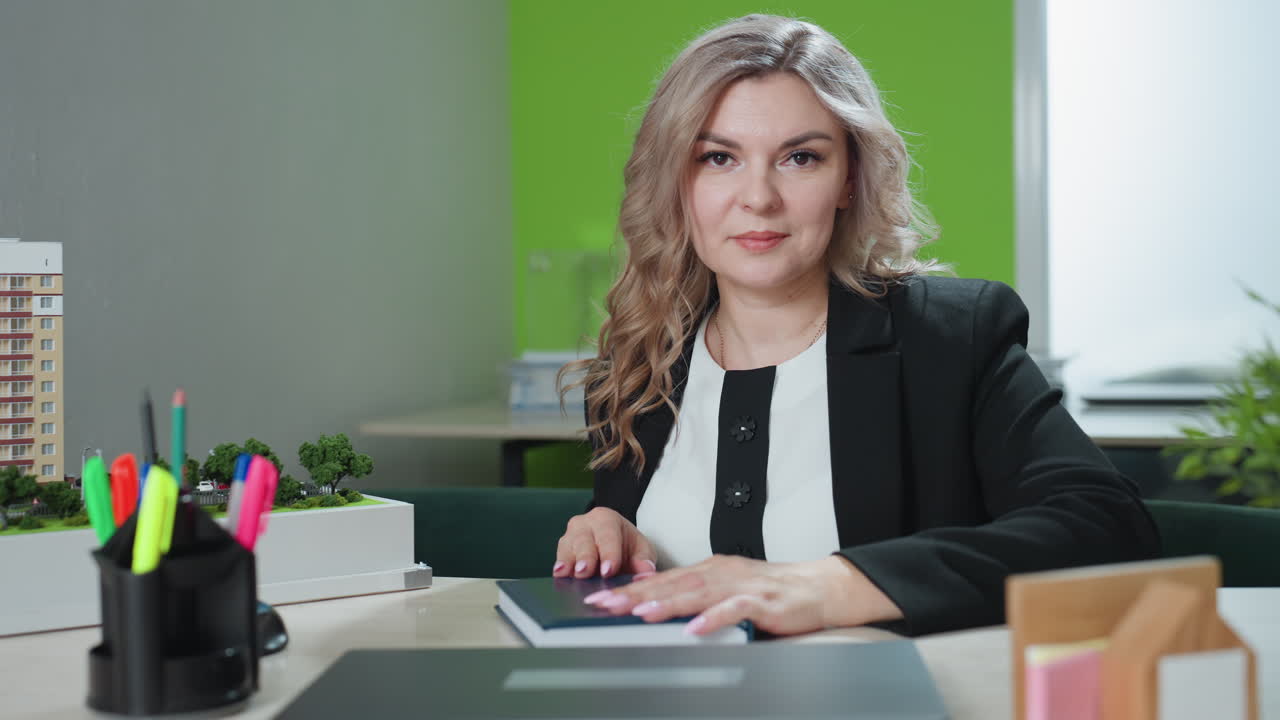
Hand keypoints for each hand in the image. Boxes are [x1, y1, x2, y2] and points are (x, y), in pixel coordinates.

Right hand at [553, 507, 657, 578]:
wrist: (613, 544)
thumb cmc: (627, 546)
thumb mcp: (641, 550)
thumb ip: (644, 560)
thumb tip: (646, 573)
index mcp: (606, 519)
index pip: (608, 535)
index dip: (609, 553)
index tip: (609, 570)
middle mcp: (584, 524)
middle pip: (583, 540)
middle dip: (585, 557)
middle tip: (586, 571)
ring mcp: (570, 537)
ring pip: (567, 548)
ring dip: (568, 562)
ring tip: (566, 573)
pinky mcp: (561, 551)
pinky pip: (559, 559)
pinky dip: (560, 568)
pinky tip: (558, 575)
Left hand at [583, 554, 902, 636]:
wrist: (819, 587)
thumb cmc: (773, 592)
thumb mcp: (729, 588)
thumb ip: (698, 595)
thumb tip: (658, 604)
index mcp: (711, 569)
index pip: (663, 579)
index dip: (630, 588)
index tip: (600, 597)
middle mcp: (721, 573)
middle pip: (672, 584)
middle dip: (635, 595)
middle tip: (604, 605)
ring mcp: (741, 585)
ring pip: (697, 594)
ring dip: (666, 604)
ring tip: (639, 614)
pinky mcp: (763, 601)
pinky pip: (734, 610)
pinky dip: (713, 619)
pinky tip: (694, 629)